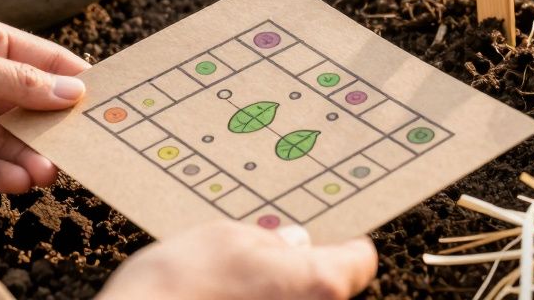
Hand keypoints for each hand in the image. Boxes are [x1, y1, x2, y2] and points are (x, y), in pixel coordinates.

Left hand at [0, 12, 87, 191]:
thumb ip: (18, 83)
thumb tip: (71, 91)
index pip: (41, 59)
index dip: (71, 79)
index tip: (105, 100)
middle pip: (26, 103)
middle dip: (53, 125)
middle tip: (83, 145)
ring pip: (4, 137)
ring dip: (27, 154)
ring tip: (49, 172)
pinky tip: (18, 180)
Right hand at [99, 221, 376, 299]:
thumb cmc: (174, 290)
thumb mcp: (224, 240)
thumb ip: (269, 241)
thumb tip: (293, 244)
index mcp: (319, 284)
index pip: (359, 260)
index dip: (343, 245)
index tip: (330, 239)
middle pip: (326, 290)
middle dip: (299, 275)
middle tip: (262, 262)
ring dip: (269, 298)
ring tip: (228, 289)